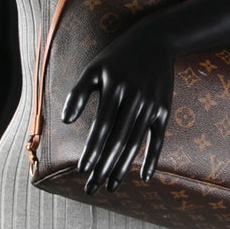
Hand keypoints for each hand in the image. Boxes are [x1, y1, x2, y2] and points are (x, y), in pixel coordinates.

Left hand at [61, 20, 172, 193]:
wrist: (155, 40)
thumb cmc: (117, 57)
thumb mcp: (94, 68)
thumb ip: (77, 93)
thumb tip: (65, 122)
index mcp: (114, 88)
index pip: (101, 127)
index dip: (92, 150)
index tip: (82, 170)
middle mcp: (134, 98)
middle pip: (118, 140)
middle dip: (104, 167)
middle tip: (92, 188)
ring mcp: (151, 105)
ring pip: (136, 143)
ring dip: (123, 167)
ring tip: (111, 186)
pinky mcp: (164, 109)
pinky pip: (158, 139)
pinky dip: (152, 158)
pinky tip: (144, 177)